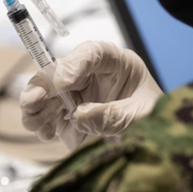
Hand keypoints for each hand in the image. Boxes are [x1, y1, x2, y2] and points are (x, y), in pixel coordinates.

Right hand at [20, 41, 163, 149]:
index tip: (63, 82)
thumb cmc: (155, 117)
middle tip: (34, 102)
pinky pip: (48, 117)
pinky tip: (47, 133)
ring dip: (35, 108)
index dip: (74, 65)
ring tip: (36, 124)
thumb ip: (114, 115)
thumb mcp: (143, 115)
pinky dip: (43, 125)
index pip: (93, 54)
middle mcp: (91, 75)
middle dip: (41, 87)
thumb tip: (77, 116)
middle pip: (57, 72)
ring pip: (46, 95)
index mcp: (116, 64)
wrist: (158, 137)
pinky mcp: (69, 116)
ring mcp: (77, 95)